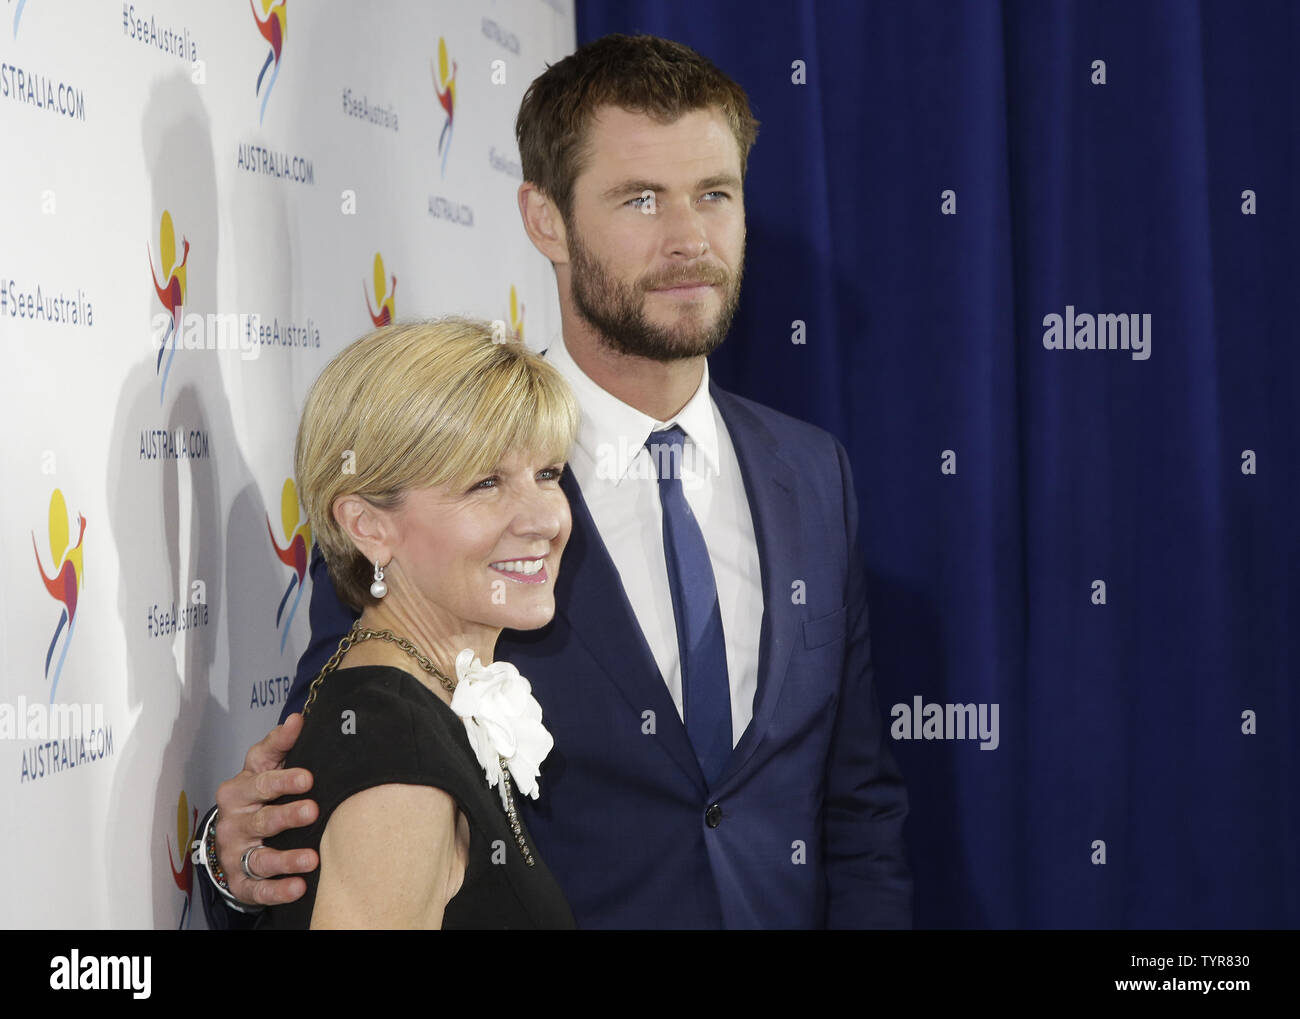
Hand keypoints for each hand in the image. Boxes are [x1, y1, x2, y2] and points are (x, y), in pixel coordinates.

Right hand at [214, 713, 319, 905]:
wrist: (230, 838)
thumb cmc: (256, 796)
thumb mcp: (264, 767)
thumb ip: (280, 744)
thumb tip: (299, 717)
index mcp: (242, 787)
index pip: (262, 777)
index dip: (284, 777)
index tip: (308, 776)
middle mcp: (236, 819)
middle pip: (263, 816)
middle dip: (288, 814)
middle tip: (313, 810)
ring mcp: (236, 851)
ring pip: (261, 856)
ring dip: (286, 858)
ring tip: (312, 858)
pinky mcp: (240, 880)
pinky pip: (258, 888)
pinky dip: (277, 890)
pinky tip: (298, 887)